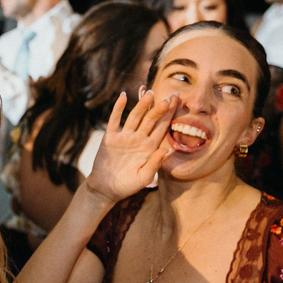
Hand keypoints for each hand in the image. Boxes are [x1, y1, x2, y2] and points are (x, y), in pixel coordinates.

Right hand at [85, 90, 178, 205]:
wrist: (105, 190)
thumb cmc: (127, 186)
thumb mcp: (144, 178)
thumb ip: (155, 163)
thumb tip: (168, 150)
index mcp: (150, 147)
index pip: (162, 128)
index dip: (169, 115)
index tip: (176, 102)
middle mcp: (138, 139)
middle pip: (150, 120)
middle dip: (159, 108)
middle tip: (168, 96)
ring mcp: (124, 137)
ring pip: (135, 117)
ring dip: (142, 105)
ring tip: (149, 93)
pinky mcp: (110, 138)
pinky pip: (115, 120)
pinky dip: (118, 108)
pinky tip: (123, 96)